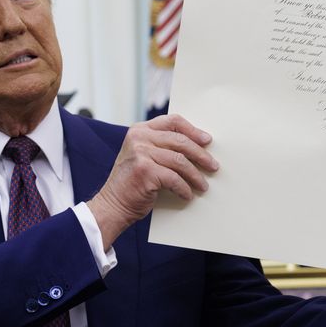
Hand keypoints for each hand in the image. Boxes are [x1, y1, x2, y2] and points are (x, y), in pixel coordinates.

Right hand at [87, 114, 217, 244]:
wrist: (112, 205)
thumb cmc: (132, 182)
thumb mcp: (142, 155)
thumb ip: (161, 146)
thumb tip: (197, 147)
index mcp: (139, 130)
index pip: (173, 121)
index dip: (193, 130)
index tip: (207, 140)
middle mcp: (139, 138)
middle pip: (180, 141)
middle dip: (201, 154)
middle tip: (213, 165)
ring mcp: (141, 153)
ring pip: (180, 161)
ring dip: (195, 175)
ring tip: (203, 185)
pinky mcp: (145, 171)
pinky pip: (174, 178)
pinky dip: (184, 189)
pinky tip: (188, 195)